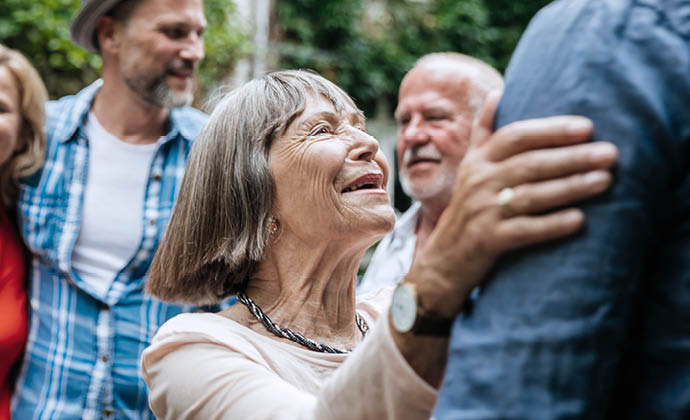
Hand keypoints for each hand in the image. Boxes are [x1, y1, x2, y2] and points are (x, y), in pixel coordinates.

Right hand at [411, 92, 617, 317]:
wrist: (445, 258)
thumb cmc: (468, 207)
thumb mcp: (470, 167)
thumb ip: (484, 132)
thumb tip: (497, 93)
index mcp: (479, 161)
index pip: (515, 136)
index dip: (551, 130)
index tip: (587, 127)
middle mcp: (479, 182)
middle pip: (530, 164)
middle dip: (572, 157)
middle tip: (610, 153)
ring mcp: (482, 212)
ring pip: (531, 195)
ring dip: (570, 187)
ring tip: (605, 180)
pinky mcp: (487, 240)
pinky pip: (524, 230)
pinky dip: (552, 225)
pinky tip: (579, 220)